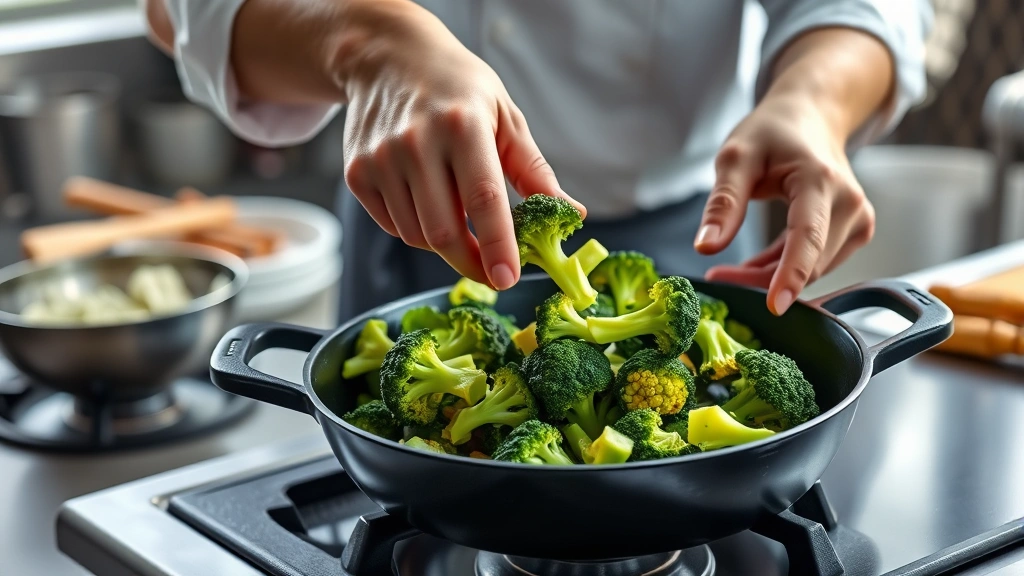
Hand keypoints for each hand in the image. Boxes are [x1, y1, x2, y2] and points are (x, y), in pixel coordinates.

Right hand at [340, 0, 584, 289]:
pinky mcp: (357, 174)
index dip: (498, 245)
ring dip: (444, 243)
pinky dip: (416, 229)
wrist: (387, 58)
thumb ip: (534, 171)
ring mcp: (380, 159)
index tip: (508, 278)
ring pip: (417, 236)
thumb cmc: (457, 89)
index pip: (483, 199)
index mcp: (462, 125)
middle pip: (444, 232)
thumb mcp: (505, 117)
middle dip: (472, 262)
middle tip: (493, 271)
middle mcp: (416, 142)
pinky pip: (394, 227)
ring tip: (458, 215)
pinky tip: (427, 201)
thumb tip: (572, 213)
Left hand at [694, 94, 874, 314]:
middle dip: (759, 279)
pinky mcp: (856, 231)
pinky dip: (785, 269)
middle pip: (806, 262)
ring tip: (732, 267)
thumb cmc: (772, 132)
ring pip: (812, 271)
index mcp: (820, 180)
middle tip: (717, 276)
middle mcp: (850, 202)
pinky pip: (817, 264)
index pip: (808, 237)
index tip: (774, 306)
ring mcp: (858, 219)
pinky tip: (759, 262)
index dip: (791, 274)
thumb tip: (705, 246)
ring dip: (770, 277)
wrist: (811, 118)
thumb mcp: (736, 157)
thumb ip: (723, 203)